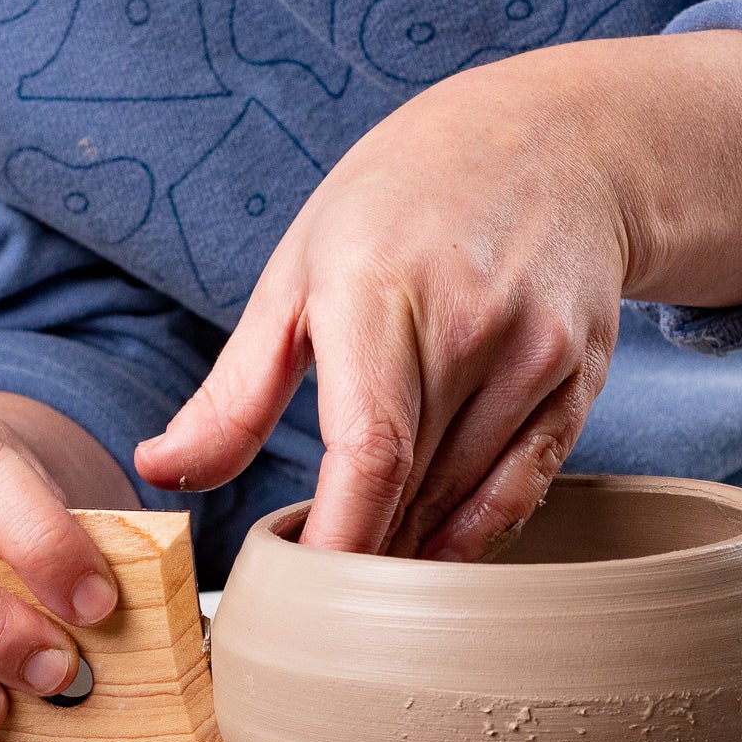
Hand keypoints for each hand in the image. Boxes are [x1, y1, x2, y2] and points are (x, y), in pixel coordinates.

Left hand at [136, 32, 741, 558]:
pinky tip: (432, 556)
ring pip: (468, 500)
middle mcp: (474, 327)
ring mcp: (539, 356)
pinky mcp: (580, 380)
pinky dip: (475, 534)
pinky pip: (526, 486)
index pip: (370, 453)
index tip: (298, 597)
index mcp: (383, 295)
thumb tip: (162, 469)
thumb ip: (234, 390)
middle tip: (311, 600)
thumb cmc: (399, 204)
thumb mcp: (297, 274)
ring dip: (410, 551)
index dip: (339, 541)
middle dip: (359, 559)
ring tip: (361, 578)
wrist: (553, 141)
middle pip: (414, 493)